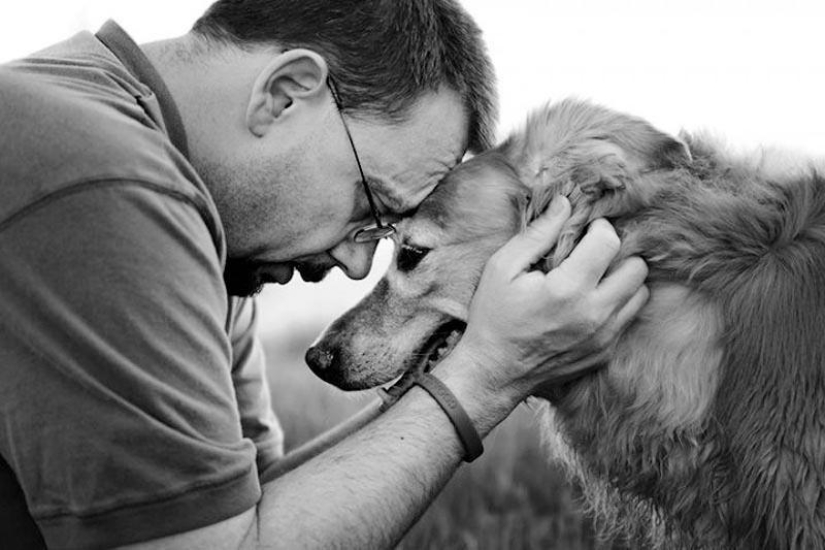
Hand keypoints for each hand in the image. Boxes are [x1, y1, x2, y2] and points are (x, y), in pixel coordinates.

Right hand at [456, 194, 648, 399]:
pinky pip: (628, 318)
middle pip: (637, 267)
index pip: (609, 242)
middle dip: (618, 252)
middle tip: (593, 252)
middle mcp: (594, 313)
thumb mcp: (503, 267)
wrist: (493, 373)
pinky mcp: (605, 352)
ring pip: (640, 293)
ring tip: (596, 276)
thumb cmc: (493, 317)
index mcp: (567, 289)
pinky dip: (617, 304)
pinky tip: (590, 301)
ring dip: (622, 278)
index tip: (584, 230)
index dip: (599, 227)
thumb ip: (537, 233)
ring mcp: (603, 336)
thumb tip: (565, 203)